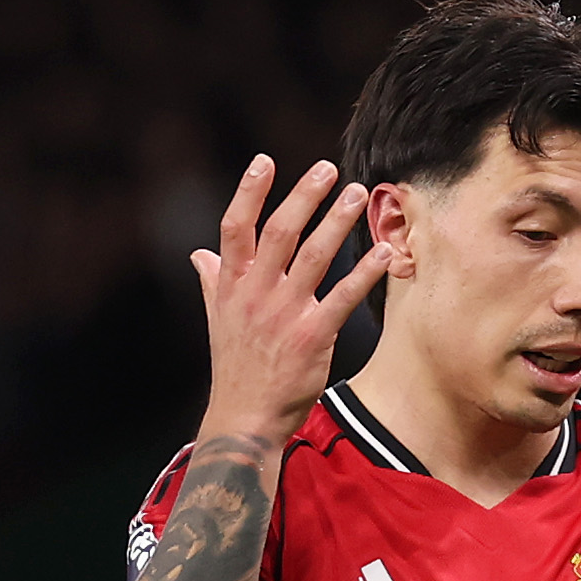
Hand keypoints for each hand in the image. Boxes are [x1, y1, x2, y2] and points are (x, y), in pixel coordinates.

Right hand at [191, 154, 380, 440]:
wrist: (245, 418)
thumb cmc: (236, 367)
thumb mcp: (218, 319)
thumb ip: (212, 281)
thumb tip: (198, 254)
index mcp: (231, 285)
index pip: (235, 227)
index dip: (249, 192)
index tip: (265, 161)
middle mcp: (256, 293)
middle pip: (280, 232)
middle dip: (304, 196)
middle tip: (328, 168)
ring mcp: (284, 314)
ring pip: (314, 256)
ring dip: (337, 222)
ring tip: (357, 194)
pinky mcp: (313, 337)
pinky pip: (343, 297)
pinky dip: (364, 273)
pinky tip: (382, 253)